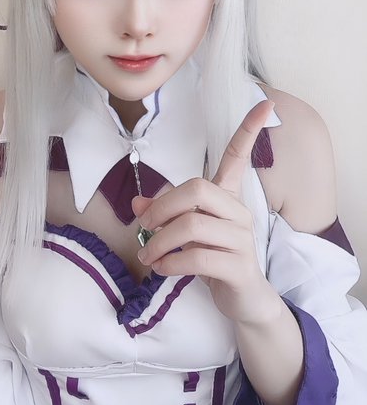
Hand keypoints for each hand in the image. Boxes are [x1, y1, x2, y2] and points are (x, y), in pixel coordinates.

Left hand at [132, 100, 280, 323]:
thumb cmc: (214, 259)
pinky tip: (162, 269)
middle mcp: (238, 211)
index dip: (250, 130)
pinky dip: (171, 263)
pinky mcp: (239, 266)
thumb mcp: (186, 235)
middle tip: (145, 226)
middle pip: (198, 189)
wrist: (244, 301)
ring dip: (160, 241)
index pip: (239, 156)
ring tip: (147, 256)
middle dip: (163, 205)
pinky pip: (198, 257)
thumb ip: (165, 216)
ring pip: (193, 225)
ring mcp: (241, 238)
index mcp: (228, 197)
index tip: (266, 103)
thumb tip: (138, 204)